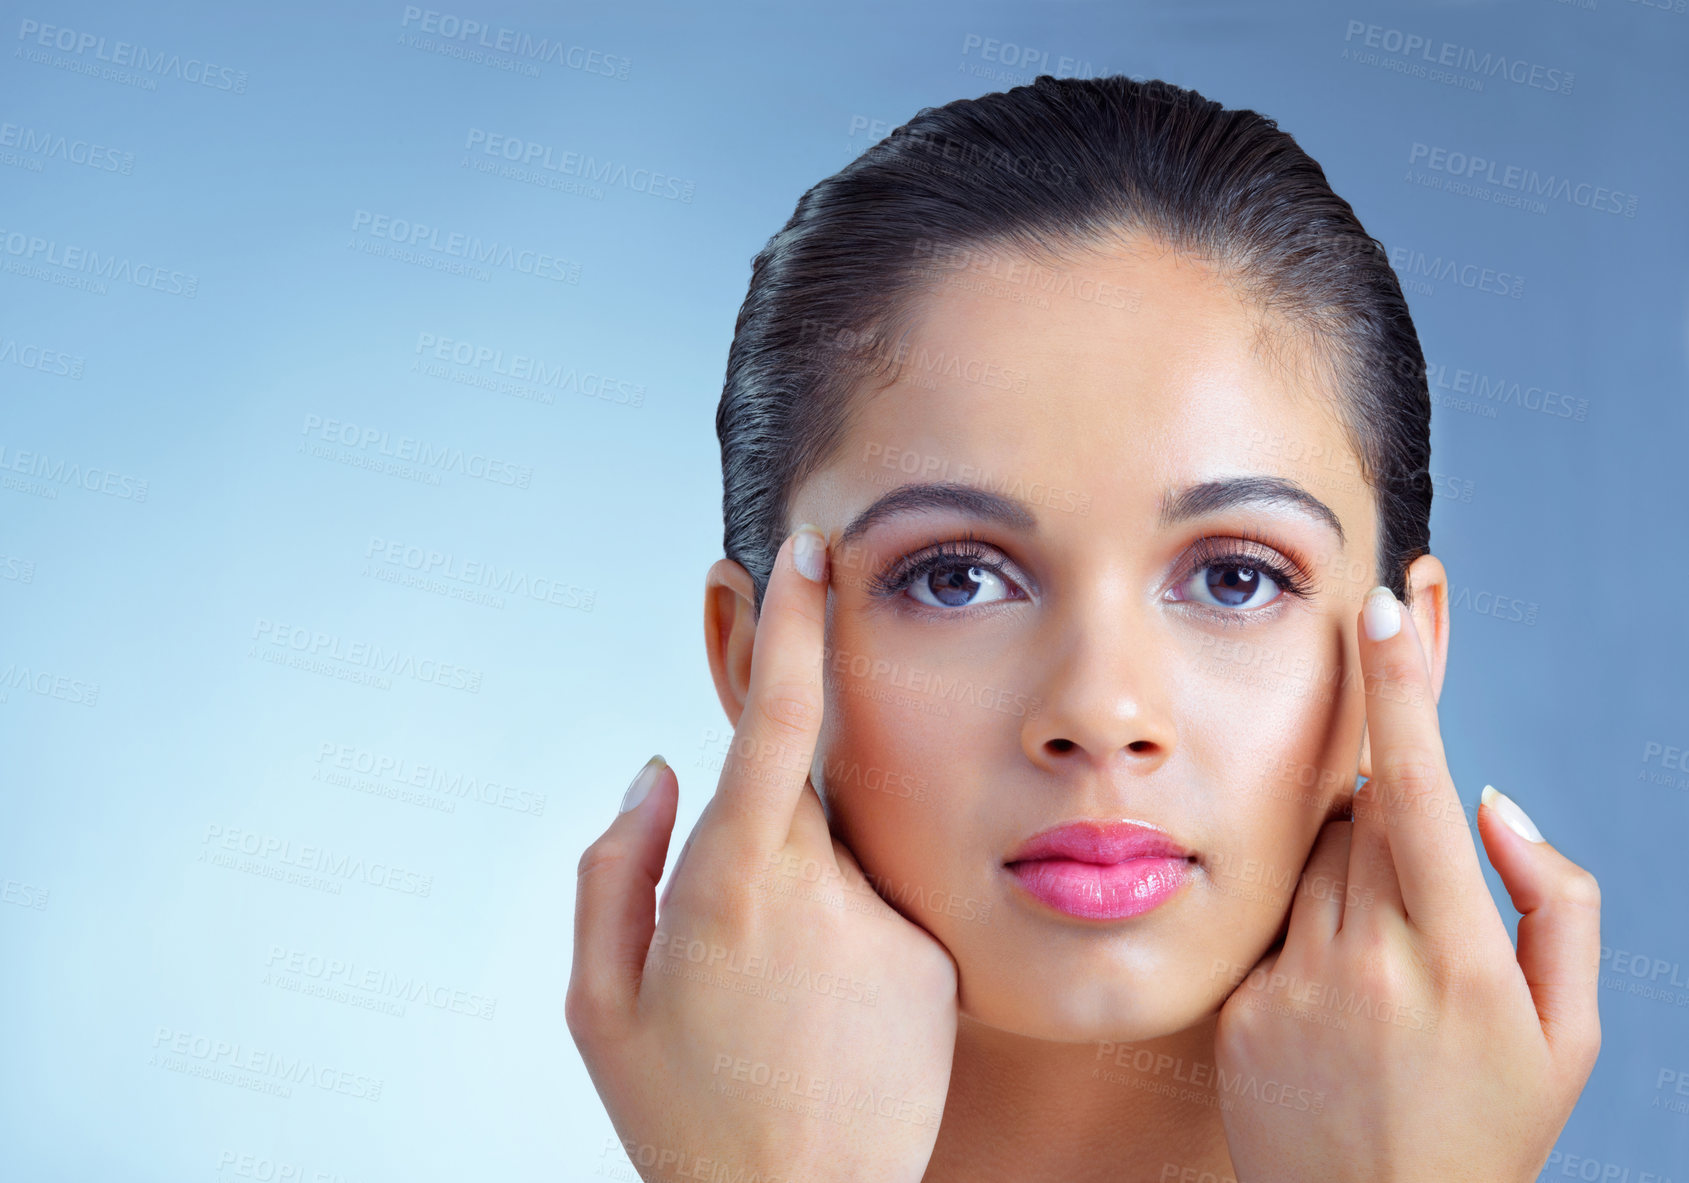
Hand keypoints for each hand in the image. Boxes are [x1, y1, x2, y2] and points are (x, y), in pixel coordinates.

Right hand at [567, 525, 959, 1182]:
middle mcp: (822, 889)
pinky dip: (843, 937)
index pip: (776, 718)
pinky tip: (822, 1019)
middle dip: (764, 810)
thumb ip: (613, 865)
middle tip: (740, 914)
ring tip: (776, 1003)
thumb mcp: (599, 1003)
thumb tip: (656, 769)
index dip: (795, 624)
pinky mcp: (933, 957)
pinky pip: (877, 905)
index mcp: (732, 885)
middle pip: (798, 785)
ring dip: (797, 895)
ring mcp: (888, 922)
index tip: (808, 553)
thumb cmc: (686, 1115)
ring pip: (834, 852)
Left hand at [1214, 584, 1601, 1182]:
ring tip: (1395, 953)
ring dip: (1358, 865)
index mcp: (1461, 960)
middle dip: (1390, 769)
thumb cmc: (1486, 1133)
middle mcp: (1368, 959)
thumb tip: (1494, 803)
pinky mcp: (1242, 1001)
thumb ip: (1556, 903)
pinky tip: (1346, 995)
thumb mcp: (1569, 1035)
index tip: (1386, 610)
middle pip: (1365, 807)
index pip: (1419, 790)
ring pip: (1320, 856)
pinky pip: (1280, 915)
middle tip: (1400, 725)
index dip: (1403, 690)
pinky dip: (1316, 923)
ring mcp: (1295, 981)